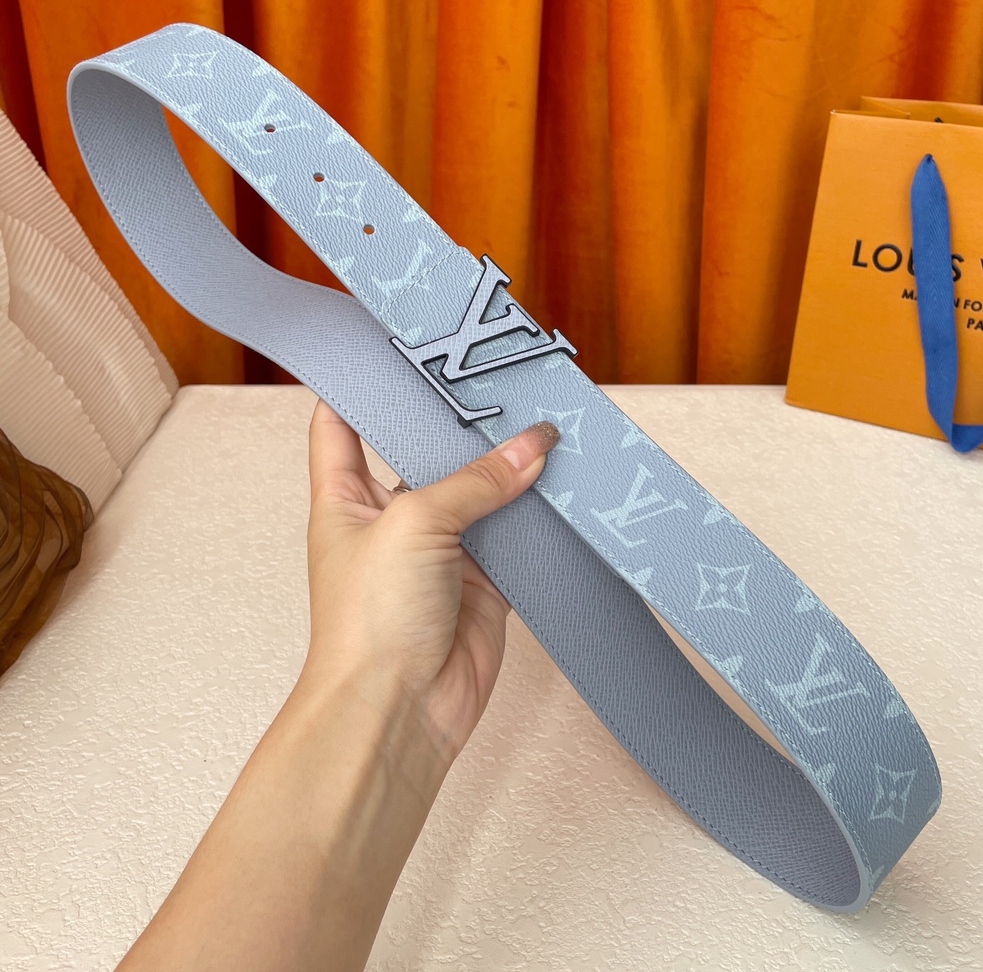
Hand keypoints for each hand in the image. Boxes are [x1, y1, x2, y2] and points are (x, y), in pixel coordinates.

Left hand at [303, 399, 559, 764]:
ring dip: (510, 470)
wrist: (398, 710)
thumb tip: (532, 445)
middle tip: (501, 382)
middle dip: (462, 424)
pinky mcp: (484, 583)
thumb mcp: (415, 524)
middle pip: (427, 453)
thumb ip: (476, 481)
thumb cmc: (370, 621)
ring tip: (545, 424)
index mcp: (347, 497)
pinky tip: (562, 487)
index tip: (393, 349)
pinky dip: (538, 519)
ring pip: (481, 494)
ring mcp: (441, 551)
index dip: (360, 384)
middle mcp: (392, 519)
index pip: (342, 424)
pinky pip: (516, 539)